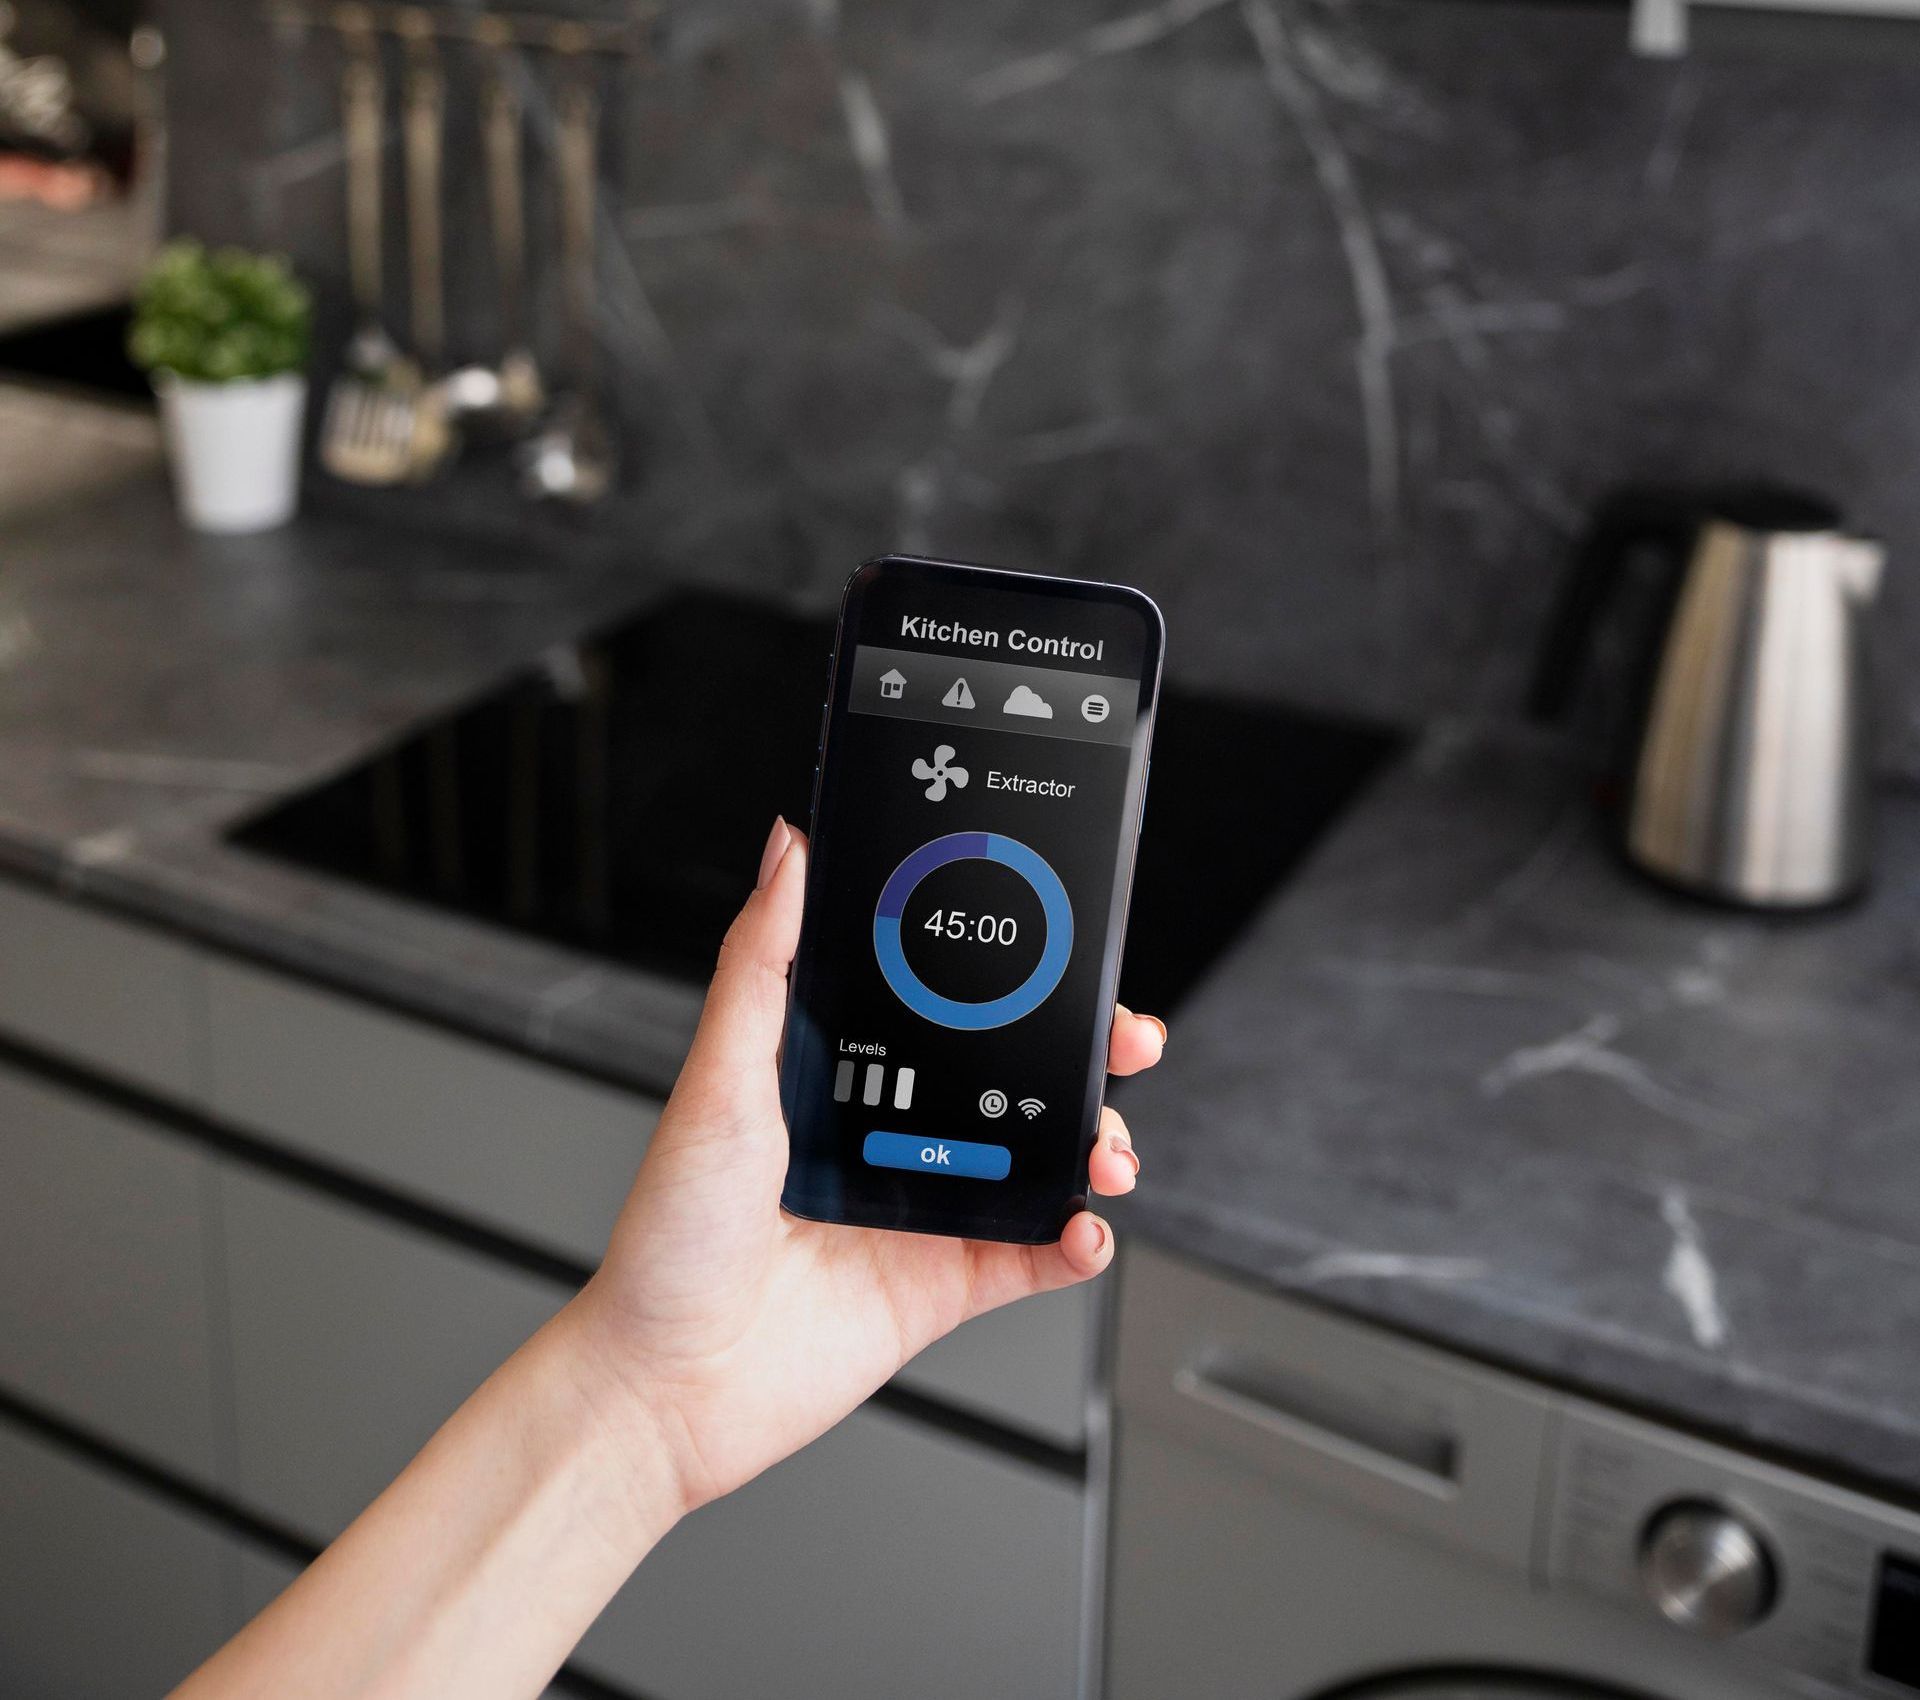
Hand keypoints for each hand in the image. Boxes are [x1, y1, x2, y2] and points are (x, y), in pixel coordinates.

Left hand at [571, 817, 1163, 1513]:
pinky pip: (1035, 1256)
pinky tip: (1083, 1226)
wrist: (667, 1384)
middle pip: (1013, 1073)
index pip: (943, 1004)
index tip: (1060, 941)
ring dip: (1093, 1144)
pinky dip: (1077, 1241)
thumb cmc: (669, 1235)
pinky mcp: (945, 1283)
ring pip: (1040, 1158)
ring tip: (1105, 1150)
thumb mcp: (717, 1079)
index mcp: (842, 1072)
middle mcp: (891, 1133)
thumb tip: (787, 852)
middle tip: (1126, 1035)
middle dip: (1085, 1051)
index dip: (1008, 973)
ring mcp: (924, 1207)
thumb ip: (758, 964)